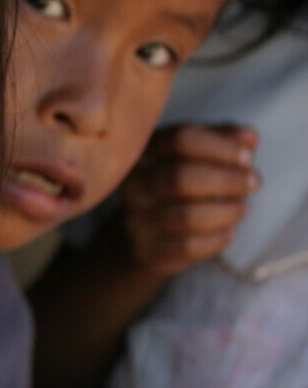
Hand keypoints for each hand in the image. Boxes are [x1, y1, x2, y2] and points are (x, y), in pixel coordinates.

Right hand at [119, 123, 258, 276]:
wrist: (146, 235)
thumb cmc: (180, 186)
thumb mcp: (199, 156)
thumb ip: (224, 140)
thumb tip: (249, 137)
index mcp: (144, 151)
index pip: (180, 140)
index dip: (220, 146)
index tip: (248, 156)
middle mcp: (134, 184)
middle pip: (181, 177)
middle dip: (226, 180)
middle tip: (253, 182)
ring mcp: (137, 220)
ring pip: (187, 216)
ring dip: (226, 211)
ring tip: (242, 207)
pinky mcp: (148, 251)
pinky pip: (187, 247)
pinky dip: (216, 239)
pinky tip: (229, 231)